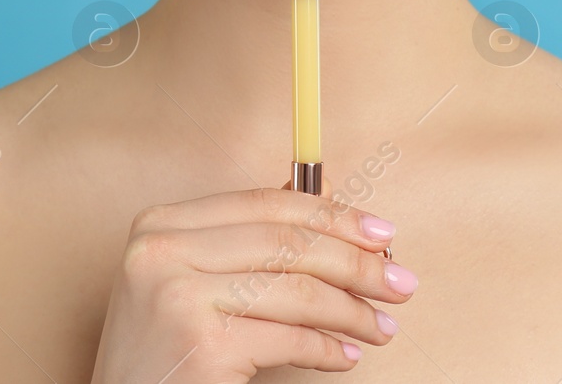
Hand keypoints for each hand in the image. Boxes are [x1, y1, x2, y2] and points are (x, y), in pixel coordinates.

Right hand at [89, 182, 411, 381]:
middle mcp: (162, 250)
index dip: (332, 215)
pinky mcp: (197, 344)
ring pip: (294, 290)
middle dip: (355, 263)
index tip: (380, 233)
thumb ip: (247, 244)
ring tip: (380, 326)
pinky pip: (287, 339)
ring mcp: (176, 295)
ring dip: (351, 311)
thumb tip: (329, 209)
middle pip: (286, 243)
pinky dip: (326, 349)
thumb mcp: (190, 282)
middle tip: (400, 283)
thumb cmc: (162, 352)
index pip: (266, 205)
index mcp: (162, 223)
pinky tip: (344, 355)